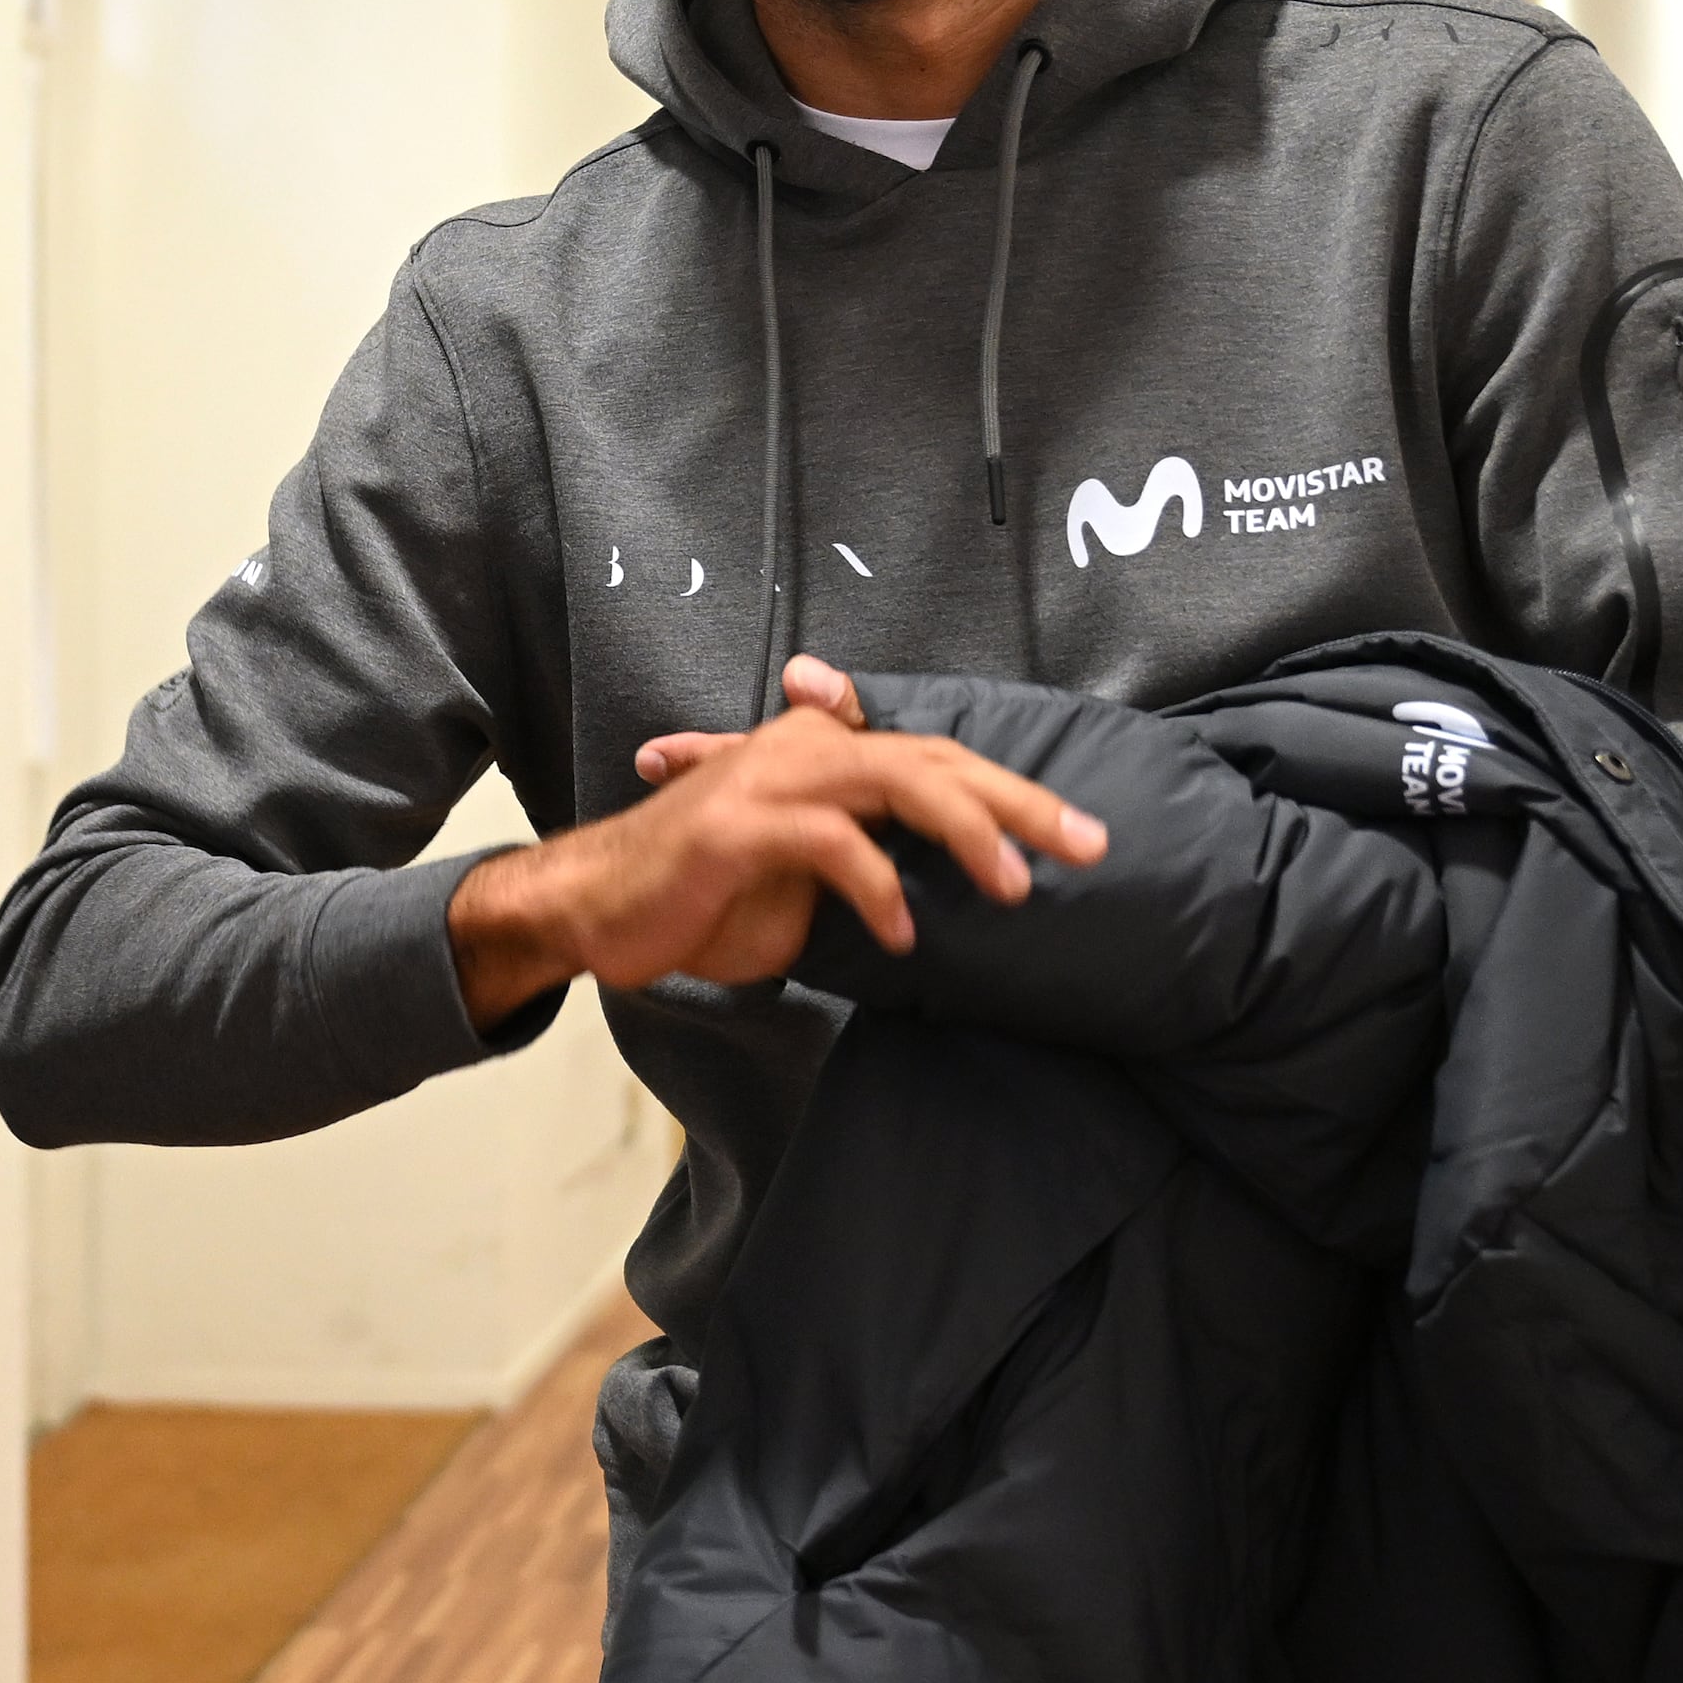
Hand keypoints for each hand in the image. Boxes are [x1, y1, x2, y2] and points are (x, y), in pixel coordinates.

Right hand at [449, 656, 1105, 1022]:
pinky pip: (832, 844)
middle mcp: (804, 748)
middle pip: (935, 758)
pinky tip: (902, 934)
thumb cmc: (700, 896)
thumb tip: (943, 890)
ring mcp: (770, 780)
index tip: (1081, 836)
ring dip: (966, 831)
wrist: (594, 907)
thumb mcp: (802, 874)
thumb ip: (865, 859)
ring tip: (1015, 887)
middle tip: (1089, 844)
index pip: (937, 759)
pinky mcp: (739, 826)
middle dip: (1021, 801)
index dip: (1014, 792)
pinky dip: (876, 888)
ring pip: (897, 781)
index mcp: (824, 752)